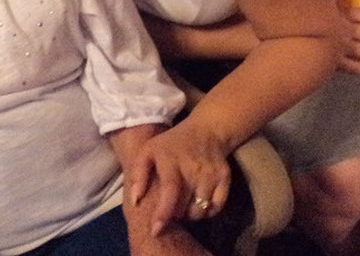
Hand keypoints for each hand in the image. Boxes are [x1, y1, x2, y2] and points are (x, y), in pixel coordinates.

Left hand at [126, 121, 230, 235]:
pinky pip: (216, 207)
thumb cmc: (171, 144)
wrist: (206, 130)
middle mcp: (193, 168)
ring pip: (200, 211)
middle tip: (169, 207)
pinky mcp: (224, 178)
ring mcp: (211, 174)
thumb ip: (138, 174)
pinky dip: (207, 211)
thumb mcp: (149, 150)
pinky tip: (198, 201)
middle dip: (174, 214)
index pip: (170, 191)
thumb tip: (135, 200)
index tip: (156, 230)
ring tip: (183, 203)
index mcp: (171, 161)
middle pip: (184, 207)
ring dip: (190, 214)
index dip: (163, 212)